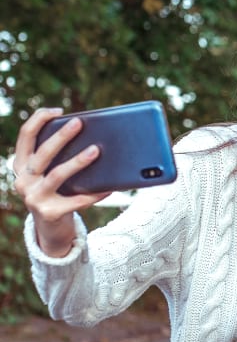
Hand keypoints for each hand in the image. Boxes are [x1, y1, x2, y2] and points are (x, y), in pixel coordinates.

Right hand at [13, 108, 108, 255]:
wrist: (51, 230)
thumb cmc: (57, 194)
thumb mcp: (50, 175)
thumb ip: (58, 159)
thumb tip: (90, 138)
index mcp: (21, 166)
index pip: (25, 136)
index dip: (39, 120)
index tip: (58, 111)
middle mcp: (23, 181)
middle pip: (43, 154)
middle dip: (61, 136)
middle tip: (79, 123)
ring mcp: (34, 198)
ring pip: (57, 175)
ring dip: (77, 162)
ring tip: (96, 151)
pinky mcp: (50, 213)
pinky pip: (76, 200)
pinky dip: (95, 193)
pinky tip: (110, 186)